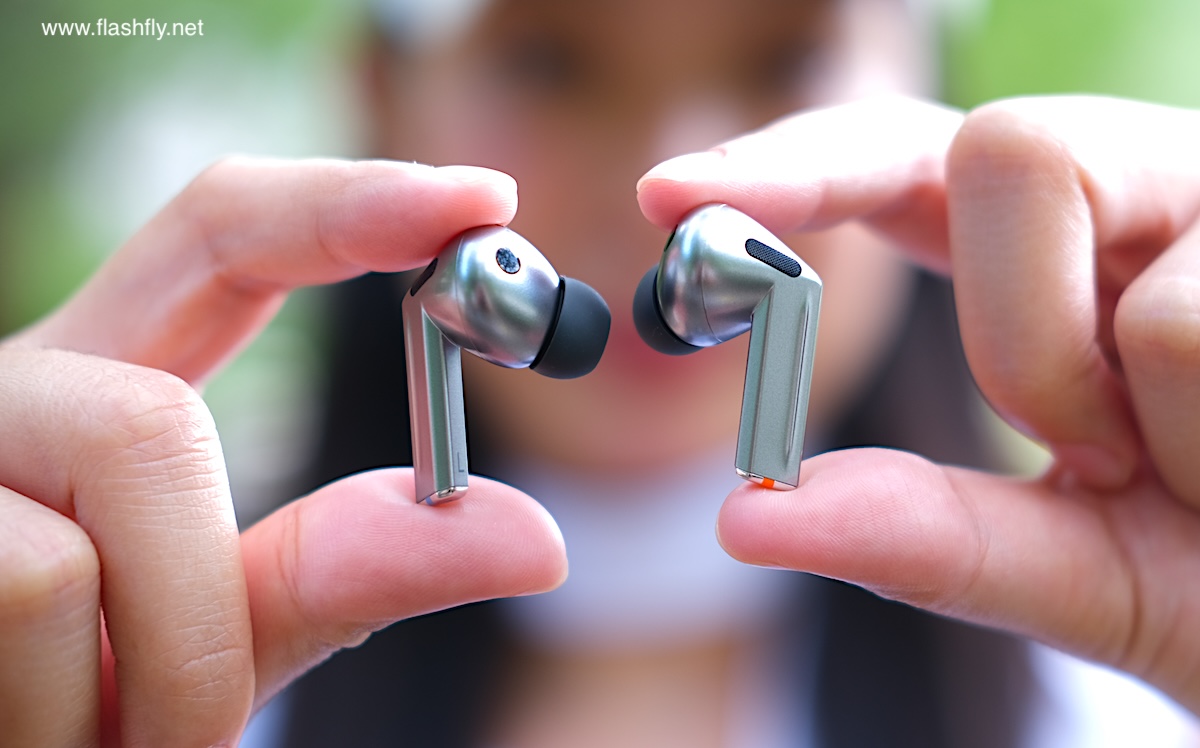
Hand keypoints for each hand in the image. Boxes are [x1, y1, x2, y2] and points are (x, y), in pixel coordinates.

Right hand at [0, 158, 566, 746]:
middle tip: (192, 726)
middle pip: (146, 421)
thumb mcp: (221, 632)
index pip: (219, 236)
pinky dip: (61, 720)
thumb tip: (537, 539)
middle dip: (209, 609)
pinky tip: (26, 741)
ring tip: (97, 745)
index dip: (347, 202)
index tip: (479, 199)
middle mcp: (13, 400)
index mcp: (101, 388)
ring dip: (135, 694)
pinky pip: (24, 595)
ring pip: (74, 553)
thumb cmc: (93, 704)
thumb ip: (346, 568)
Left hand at [637, 96, 1199, 712]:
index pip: (908, 166)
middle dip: (1012, 326)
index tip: (670, 198)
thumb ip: (932, 540)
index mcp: (1074, 264)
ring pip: (1096, 218)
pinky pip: (1191, 301)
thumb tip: (750, 519)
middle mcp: (1159, 201)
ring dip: (1118, 381)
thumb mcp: (1090, 578)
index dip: (793, 165)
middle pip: (998, 147)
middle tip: (1099, 440)